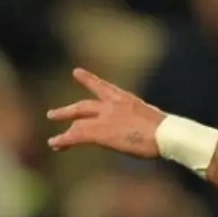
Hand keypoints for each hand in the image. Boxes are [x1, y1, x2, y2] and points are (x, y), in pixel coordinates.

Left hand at [47, 68, 166, 158]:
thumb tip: (141, 128)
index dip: (89, 80)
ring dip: (65, 131)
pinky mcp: (99, 131)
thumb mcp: (151, 119)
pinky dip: (64, 140)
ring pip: (77, 121)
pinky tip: (55, 144)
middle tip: (52, 114)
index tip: (76, 72)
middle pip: (83, 106)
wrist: (164, 134)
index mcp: (126, 99)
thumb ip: (139, 120)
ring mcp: (104, 117)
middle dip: (67, 111)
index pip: (103, 87)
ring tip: (54, 140)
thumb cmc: (165, 130)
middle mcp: (112, 105)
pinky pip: (75, 135)